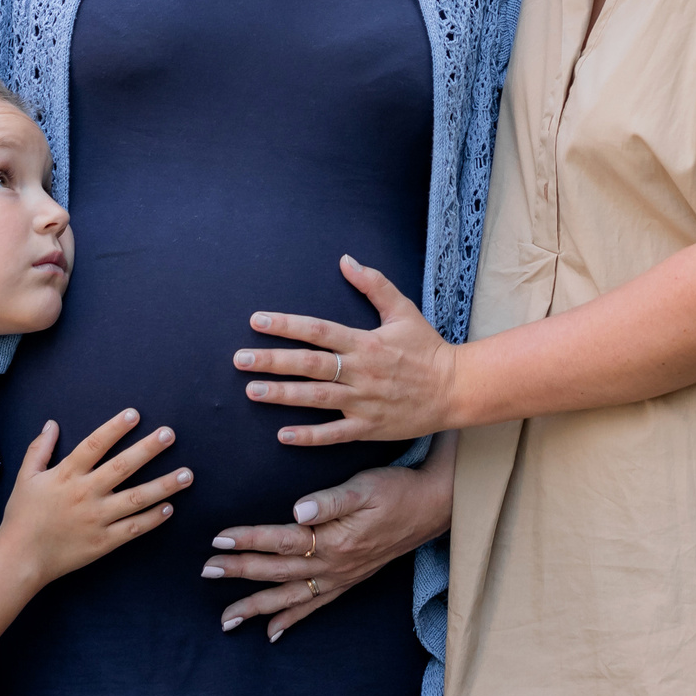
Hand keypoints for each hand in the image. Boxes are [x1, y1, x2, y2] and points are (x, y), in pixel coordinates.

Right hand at [0, 408, 189, 585]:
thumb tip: (52, 423)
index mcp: (66, 475)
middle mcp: (85, 494)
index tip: (135, 414)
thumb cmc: (22, 516)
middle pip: (122, 467)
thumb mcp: (25, 477)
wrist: (20, 559)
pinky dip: (152, 519)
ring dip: (164, 485)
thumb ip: (39, 449)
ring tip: (187, 474)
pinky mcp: (103, 542)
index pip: (94, 445)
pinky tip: (169, 508)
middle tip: (170, 434)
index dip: (114, 428)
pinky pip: (133, 528)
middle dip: (148, 449)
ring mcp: (97, 519)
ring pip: (136, 499)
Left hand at [204, 457, 454, 640]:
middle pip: (278, 571)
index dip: (248, 540)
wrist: (429, 509)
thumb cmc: (394, 491)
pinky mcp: (347, 582)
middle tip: (206, 571)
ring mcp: (340, 578)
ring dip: (257, 606)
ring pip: (290, 596)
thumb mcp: (364, 486)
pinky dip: (292, 619)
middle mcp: (333, 565)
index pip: (281, 541)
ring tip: (226, 619)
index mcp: (333, 540)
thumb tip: (296, 510)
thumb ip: (329, 500)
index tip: (218, 540)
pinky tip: (272, 632)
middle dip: (240, 572)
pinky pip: (314, 606)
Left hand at [234, 256, 454, 446]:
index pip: (318, 330)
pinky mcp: (369, 428)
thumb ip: (373, 284)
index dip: (286, 325)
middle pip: (310, 365)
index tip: (257, 321)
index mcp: (365, 342)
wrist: (456, 389)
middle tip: (240, 359)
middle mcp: (360, 372)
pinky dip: (309, 436)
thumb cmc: (427, 348)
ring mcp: (364, 402)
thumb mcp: (403, 310)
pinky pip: (334, 434)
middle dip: (273, 361)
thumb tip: (346, 259)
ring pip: (316, 399)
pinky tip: (283, 434)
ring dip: (282, 395)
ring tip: (251, 390)